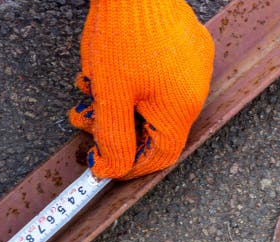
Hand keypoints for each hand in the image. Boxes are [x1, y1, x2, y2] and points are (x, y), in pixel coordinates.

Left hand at [69, 0, 213, 179]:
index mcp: (181, 108)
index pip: (160, 156)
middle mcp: (195, 89)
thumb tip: (110, 170)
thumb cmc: (123, 33)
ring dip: (114, 104)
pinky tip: (103, 69)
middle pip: (152, 128)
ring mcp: (192, 65)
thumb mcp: (110, 96)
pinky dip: (126, 83)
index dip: (128, 166)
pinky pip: (156, 78)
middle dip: (113, 128)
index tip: (101, 163)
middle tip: (84, 118)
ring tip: (87, 87)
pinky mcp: (185, 45)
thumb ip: (113, 140)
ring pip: (149, 102)